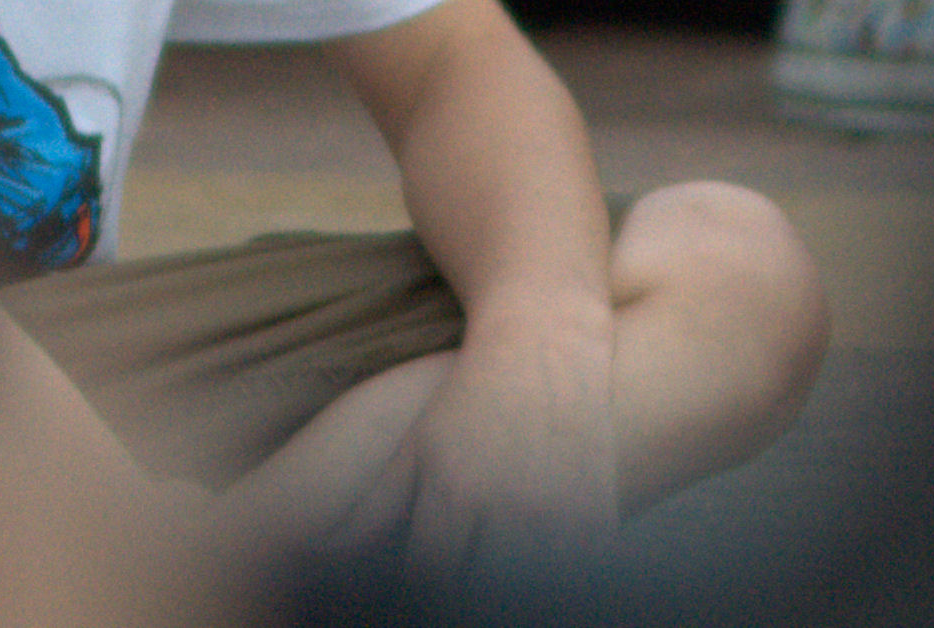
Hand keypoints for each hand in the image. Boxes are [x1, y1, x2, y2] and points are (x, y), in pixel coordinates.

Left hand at [339, 311, 616, 571]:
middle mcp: (507, 506)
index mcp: (455, 492)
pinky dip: (557, 582)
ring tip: (496, 583)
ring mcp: (559, 510)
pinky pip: (579, 573)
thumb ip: (382, 499)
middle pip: (479, 588)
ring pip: (529, 586)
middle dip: (465, 596)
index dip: (421, 592)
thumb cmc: (474, 392)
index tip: (420, 590)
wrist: (549, 336)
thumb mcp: (423, 440)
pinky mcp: (600, 510)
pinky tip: (539, 578)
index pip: (428, 578)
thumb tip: (333, 548)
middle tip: (458, 590)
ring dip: (512, 589)